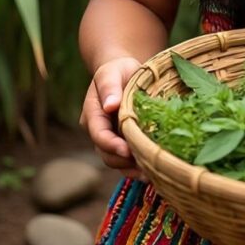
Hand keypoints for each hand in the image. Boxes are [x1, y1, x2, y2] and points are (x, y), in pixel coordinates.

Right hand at [79, 56, 147, 180]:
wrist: (124, 73)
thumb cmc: (117, 70)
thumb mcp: (112, 72)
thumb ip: (109, 87)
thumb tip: (109, 106)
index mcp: (92, 114)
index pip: (99, 135)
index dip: (111, 145)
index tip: (127, 151)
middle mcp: (98, 130)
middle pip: (106, 154)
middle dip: (123, 162)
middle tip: (145, 168)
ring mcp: (110, 138)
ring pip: (116, 161)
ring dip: (131, 170)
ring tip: (151, 175)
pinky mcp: (123, 142)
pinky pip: (127, 161)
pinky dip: (137, 168)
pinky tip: (153, 172)